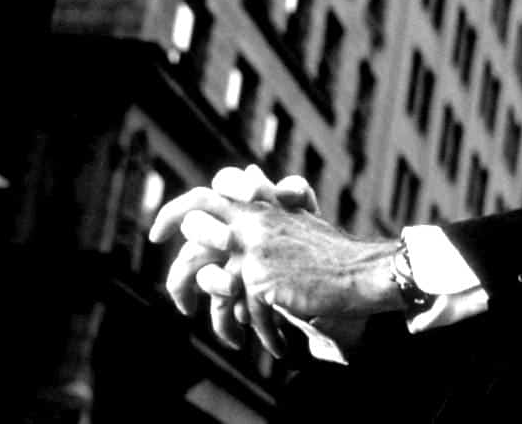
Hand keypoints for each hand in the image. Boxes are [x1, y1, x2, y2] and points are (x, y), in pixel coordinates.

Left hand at [150, 167, 404, 355]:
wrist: (363, 271)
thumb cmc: (335, 252)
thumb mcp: (299, 218)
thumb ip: (272, 202)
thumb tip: (248, 172)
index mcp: (259, 206)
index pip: (203, 196)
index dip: (174, 212)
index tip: (158, 235)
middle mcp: (251, 221)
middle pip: (193, 234)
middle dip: (179, 276)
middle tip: (182, 306)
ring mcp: (254, 249)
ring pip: (212, 284)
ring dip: (220, 320)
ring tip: (230, 337)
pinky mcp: (262, 278)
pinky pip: (245, 310)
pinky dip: (259, 334)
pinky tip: (275, 347)